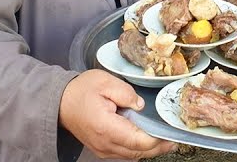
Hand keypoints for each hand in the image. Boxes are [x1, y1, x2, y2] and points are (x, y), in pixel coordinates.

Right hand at [59, 70, 174, 159]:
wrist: (61, 102)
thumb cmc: (81, 91)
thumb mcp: (106, 82)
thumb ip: (126, 93)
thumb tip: (140, 105)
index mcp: (107, 128)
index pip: (139, 142)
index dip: (158, 140)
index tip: (172, 134)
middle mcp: (105, 144)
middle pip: (139, 152)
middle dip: (159, 147)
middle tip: (176, 139)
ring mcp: (103, 149)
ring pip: (133, 156)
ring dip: (150, 149)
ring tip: (166, 140)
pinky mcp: (102, 148)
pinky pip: (125, 153)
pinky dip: (139, 149)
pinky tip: (149, 140)